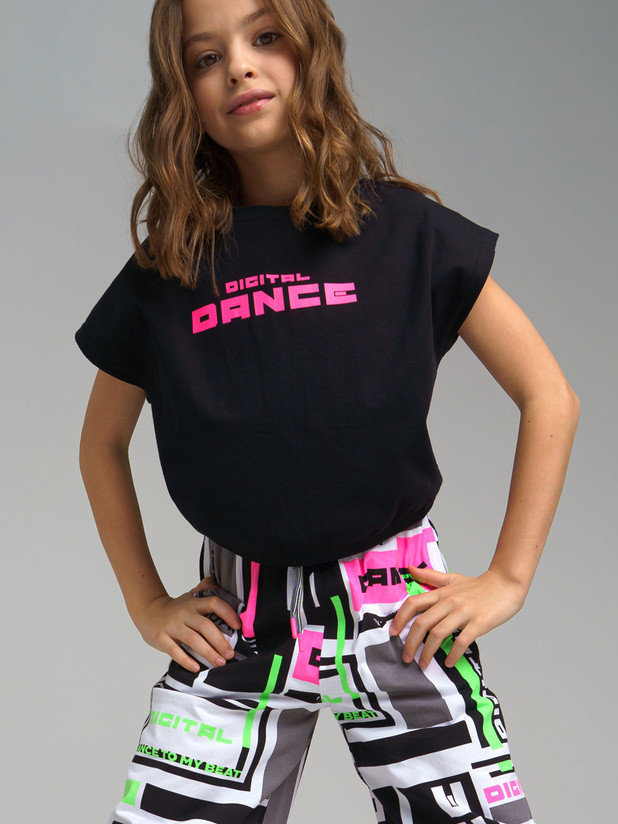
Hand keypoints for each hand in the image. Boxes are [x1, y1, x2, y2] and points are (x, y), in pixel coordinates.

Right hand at [133, 576, 242, 672]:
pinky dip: (186, 660)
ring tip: (220, 663)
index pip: (214, 603)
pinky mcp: (161, 638)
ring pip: (193, 639)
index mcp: (194, 603)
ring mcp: (172, 626)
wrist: (148, 611)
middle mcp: (184, 613)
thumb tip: (220, 584)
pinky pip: (175, 650)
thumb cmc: (176, 608)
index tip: (238, 626)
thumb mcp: (191, 596)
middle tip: (230, 654)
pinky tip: (196, 668)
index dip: (227, 613)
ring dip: (208, 653)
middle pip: (205, 626)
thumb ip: (205, 590)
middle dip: (220, 641)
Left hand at [388, 566, 526, 668]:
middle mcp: (449, 602)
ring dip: (428, 652)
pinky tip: (449, 662)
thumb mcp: (451, 578)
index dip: (400, 618)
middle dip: (411, 642)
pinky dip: (453, 654)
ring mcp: (464, 612)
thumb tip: (409, 569)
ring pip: (438, 634)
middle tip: (406, 657)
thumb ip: (430, 576)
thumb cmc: (477, 585)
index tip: (393, 633)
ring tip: (423, 664)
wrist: (505, 585)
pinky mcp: (479, 623)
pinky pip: (461, 641)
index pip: (414, 603)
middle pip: (423, 623)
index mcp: (441, 593)